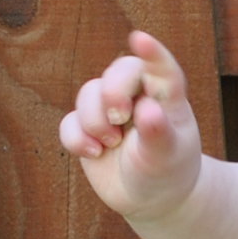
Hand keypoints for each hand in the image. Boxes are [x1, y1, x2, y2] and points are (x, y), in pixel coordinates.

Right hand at [59, 30, 204, 221]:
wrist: (152, 198)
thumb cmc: (168, 170)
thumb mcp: (168, 155)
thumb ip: (158, 133)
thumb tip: (147, 110)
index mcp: (166, 95)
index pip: (161, 68)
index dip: (151, 53)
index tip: (139, 39)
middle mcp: (136, 95)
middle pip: (117, 72)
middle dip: (111, 92)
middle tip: (118, 117)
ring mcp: (108, 109)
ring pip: (88, 94)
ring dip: (94, 121)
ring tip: (111, 144)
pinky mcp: (86, 128)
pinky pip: (69, 123)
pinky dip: (77, 139)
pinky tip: (94, 154)